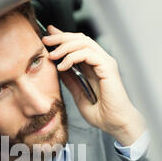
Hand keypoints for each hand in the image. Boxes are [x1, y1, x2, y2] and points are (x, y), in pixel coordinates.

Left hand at [42, 25, 145, 145]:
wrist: (116, 124)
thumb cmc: (102, 114)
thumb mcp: (78, 95)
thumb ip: (70, 81)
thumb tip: (57, 68)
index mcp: (95, 66)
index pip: (78, 44)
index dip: (63, 38)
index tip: (48, 36)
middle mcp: (101, 61)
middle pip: (80, 38)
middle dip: (61, 37)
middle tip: (45, 40)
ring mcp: (106, 63)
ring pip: (83, 42)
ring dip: (64, 46)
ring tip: (52, 56)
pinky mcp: (108, 68)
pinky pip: (88, 54)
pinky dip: (72, 57)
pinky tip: (62, 66)